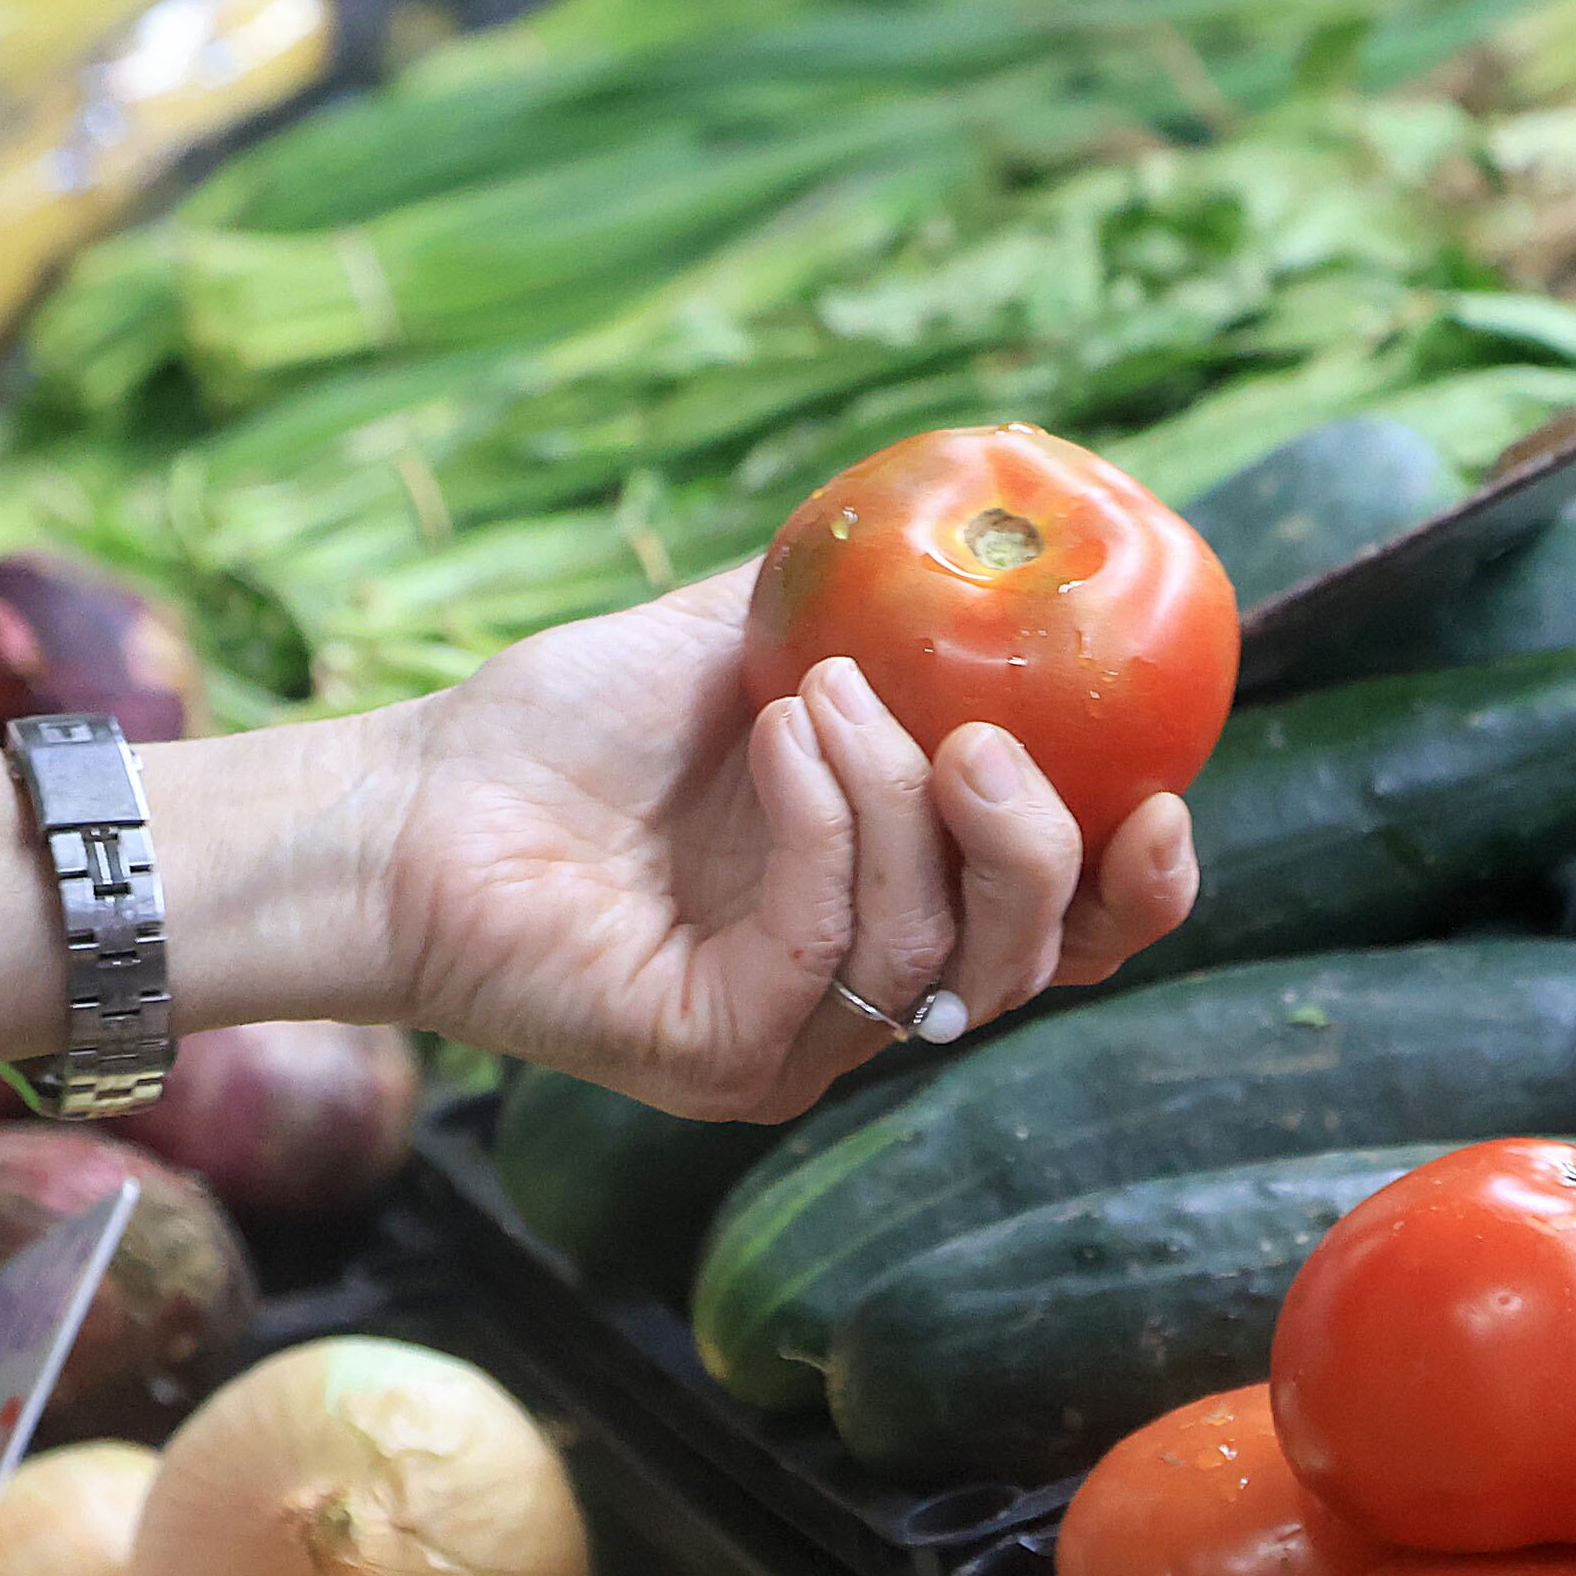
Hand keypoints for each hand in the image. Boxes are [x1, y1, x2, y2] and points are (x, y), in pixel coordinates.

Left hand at [371, 565, 1198, 1121]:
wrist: (412, 797)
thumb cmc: (568, 726)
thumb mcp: (747, 639)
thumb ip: (865, 604)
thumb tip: (973, 515)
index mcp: (896, 904)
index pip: (1070, 935)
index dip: (1141, 886)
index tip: (1163, 798)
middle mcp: (861, 994)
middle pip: (1036, 962)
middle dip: (1036, 842)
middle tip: (972, 735)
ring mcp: (796, 1040)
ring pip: (938, 952)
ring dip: (896, 798)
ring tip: (814, 692)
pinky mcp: (723, 1060)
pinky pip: (828, 949)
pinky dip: (824, 824)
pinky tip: (773, 739)